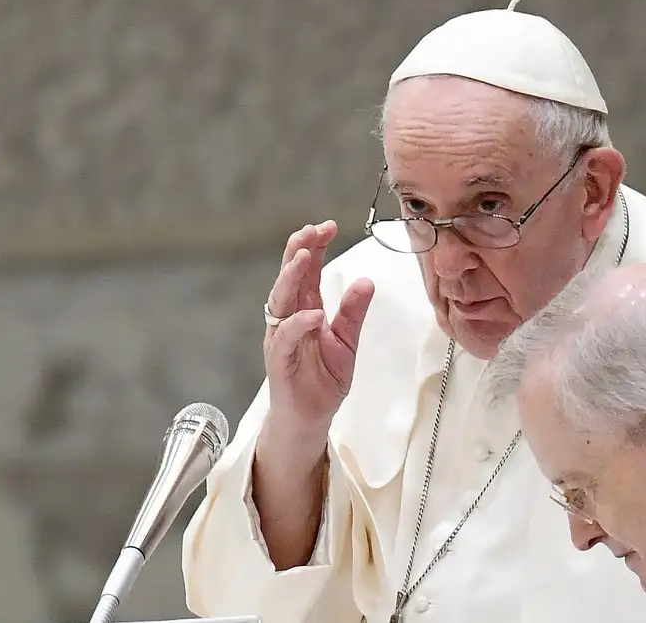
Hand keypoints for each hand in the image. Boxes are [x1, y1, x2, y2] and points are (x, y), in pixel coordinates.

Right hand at [262, 220, 374, 436]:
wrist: (310, 419)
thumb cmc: (323, 379)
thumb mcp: (346, 341)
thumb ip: (353, 313)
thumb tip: (366, 281)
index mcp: (304, 309)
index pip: (306, 271)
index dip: (313, 247)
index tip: (327, 226)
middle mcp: (289, 319)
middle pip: (288, 278)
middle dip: (297, 251)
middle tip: (311, 232)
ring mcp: (281, 339)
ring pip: (280, 302)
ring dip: (290, 278)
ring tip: (304, 258)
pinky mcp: (279, 362)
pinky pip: (285, 339)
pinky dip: (297, 324)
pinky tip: (311, 313)